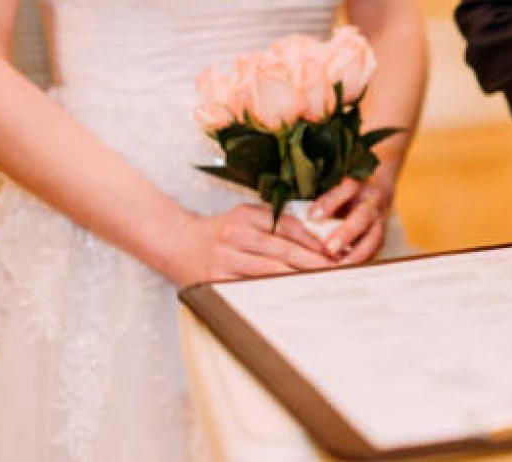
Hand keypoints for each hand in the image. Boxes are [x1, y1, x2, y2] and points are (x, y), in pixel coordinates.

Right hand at [167, 204, 336, 286]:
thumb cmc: (217, 231)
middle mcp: (236, 235)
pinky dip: (274, 290)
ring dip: (299, 278)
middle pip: (284, 250)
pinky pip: (252, 287)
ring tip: (321, 284)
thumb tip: (315, 239)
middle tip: (337, 272)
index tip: (335, 252)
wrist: (174, 242)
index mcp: (245, 216)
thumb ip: (275, 222)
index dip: (314, 241)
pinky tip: (291, 295)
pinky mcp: (218, 280)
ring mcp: (226, 259)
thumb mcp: (244, 216)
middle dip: (314, 263)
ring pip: (271, 270)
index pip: (288, 227)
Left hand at [309, 177, 393, 265]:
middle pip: (362, 217)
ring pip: (373, 239)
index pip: (349, 188)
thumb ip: (324, 201)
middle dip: (346, 234)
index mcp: (360, 185)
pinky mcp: (380, 238)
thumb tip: (310, 219)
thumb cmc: (345, 191)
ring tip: (339, 268)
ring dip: (356, 254)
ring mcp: (380, 222)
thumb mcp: (334, 186)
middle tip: (329, 248)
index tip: (313, 216)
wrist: (375, 192)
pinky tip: (344, 270)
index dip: (330, 202)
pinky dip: (359, 261)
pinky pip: (372, 251)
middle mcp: (373, 203)